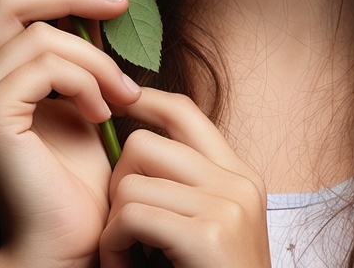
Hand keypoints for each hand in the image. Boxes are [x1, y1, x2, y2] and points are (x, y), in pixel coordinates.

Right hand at [0, 0, 141, 267]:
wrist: (70, 237)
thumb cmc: (79, 169)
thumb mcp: (77, 89)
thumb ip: (69, 44)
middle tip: (120, 3)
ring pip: (35, 33)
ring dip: (92, 55)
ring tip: (121, 90)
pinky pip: (44, 64)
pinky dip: (84, 79)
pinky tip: (102, 111)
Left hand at [100, 88, 270, 267]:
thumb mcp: (208, 229)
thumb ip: (185, 188)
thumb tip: (135, 146)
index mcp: (241, 177)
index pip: (185, 113)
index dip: (146, 102)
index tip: (116, 105)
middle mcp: (238, 183)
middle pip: (147, 144)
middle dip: (118, 181)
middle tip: (121, 228)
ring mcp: (226, 206)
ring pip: (132, 180)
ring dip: (112, 223)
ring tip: (123, 257)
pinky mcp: (207, 235)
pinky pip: (131, 215)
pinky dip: (113, 245)